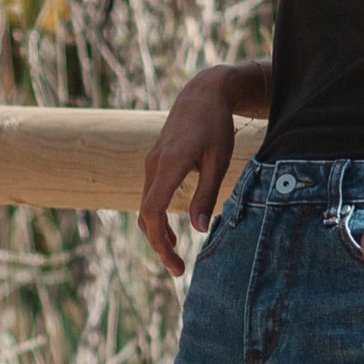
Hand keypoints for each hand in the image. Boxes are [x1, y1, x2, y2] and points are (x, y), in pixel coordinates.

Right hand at [139, 66, 247, 276]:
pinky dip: (156, 219)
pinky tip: (172, 234)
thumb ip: (206, 194)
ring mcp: (150, 163)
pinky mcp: (154, 163)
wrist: (202, 93)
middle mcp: (154, 165)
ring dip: (156, 234)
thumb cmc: (216, 126)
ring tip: (175, 257)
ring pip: (145, 208)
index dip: (160, 242)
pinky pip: (149, 197)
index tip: (176, 263)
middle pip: (145, 215)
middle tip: (178, 270)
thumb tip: (199, 230)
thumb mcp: (218, 160)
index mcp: (170, 164)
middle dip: (158, 246)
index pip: (153, 211)